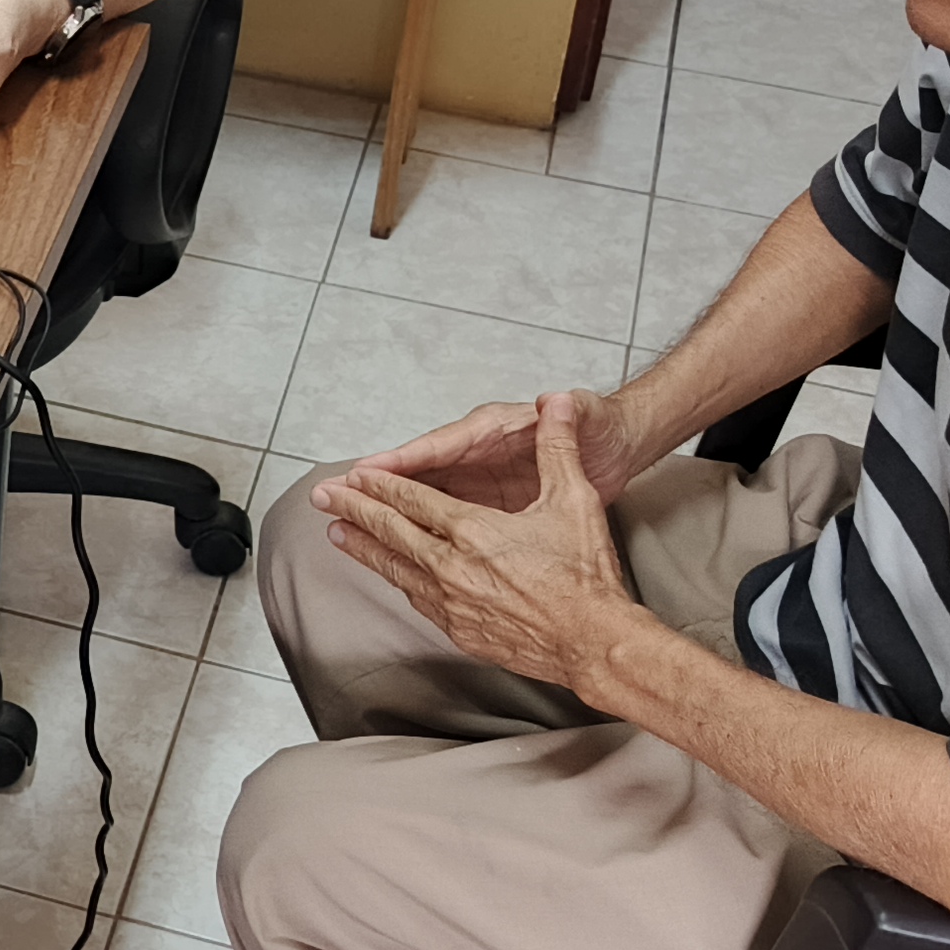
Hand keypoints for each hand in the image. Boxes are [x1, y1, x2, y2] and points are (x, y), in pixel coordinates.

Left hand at [315, 396, 646, 689]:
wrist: (595, 642)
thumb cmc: (586, 576)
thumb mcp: (575, 498)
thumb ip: (558, 445)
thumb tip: (556, 402)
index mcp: (474, 531)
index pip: (413, 500)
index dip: (382, 484)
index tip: (356, 474)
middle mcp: (453, 567)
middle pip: (391, 532)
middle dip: (354, 510)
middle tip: (324, 497)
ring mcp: (453, 603)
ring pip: (396, 569)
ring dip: (364, 549)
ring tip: (338, 535)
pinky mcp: (462, 631)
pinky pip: (418, 600)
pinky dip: (398, 582)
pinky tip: (391, 577)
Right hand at [357, 386, 641, 513]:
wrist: (616, 444)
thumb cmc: (596, 427)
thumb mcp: (583, 416)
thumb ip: (566, 415)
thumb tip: (560, 401)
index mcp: (490, 431)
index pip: (438, 446)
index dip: (403, 461)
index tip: (368, 471)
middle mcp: (476, 452)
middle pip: (417, 471)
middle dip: (376, 484)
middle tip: (333, 495)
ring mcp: (478, 479)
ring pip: (423, 495)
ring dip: (387, 508)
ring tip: (346, 521)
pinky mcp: (488, 504)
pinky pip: (443, 517)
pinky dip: (417, 529)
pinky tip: (396, 548)